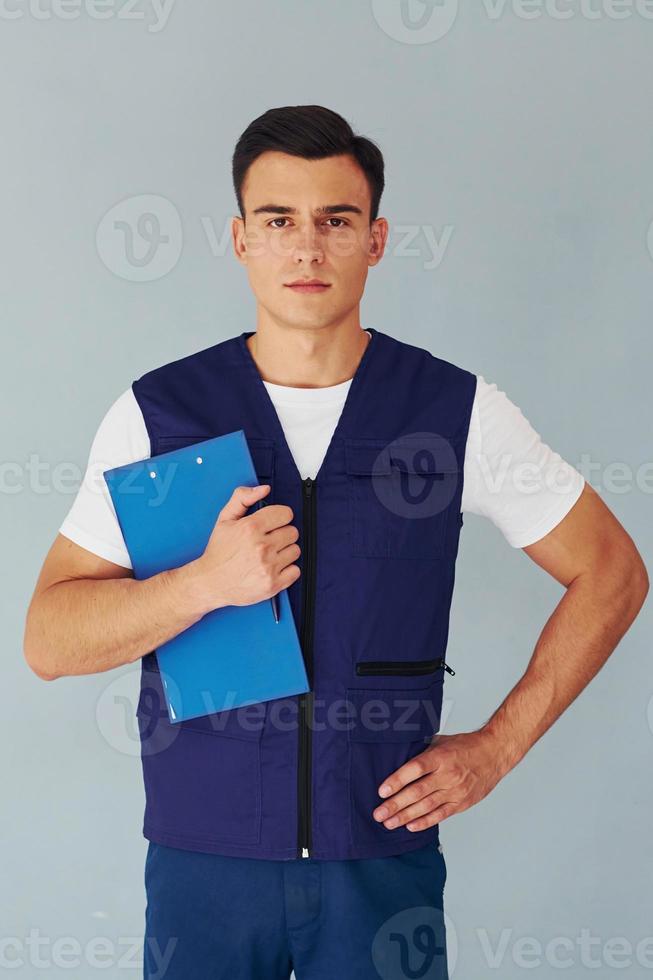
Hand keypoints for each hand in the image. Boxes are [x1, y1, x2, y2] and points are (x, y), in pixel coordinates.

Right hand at [189, 483, 301, 612]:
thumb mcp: (225, 519)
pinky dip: (287, 570)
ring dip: (285, 552)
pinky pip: (295, 571)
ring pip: (295, 550)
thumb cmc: (218, 551)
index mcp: (250, 528)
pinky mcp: (273, 584)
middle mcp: (261, 547)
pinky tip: (274, 567)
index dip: (279, 517)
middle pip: (293, 532)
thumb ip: (243, 498)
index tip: (273, 523)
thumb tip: (264, 489)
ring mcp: (268, 567)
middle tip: (269, 540)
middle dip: (282, 534)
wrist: (210, 582)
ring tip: (270, 555)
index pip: (286, 514)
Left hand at [372, 730, 508, 831]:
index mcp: (440, 757)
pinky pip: (440, 815)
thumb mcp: (441, 741)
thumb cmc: (466, 746)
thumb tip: (398, 756)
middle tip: (379, 814)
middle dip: (395, 804)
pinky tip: (411, 827)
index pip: (415, 769)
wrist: (494, 754)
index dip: (397, 780)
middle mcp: (447, 775)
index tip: (382, 791)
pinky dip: (425, 822)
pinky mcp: (461, 803)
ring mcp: (455, 791)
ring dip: (405, 816)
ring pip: (426, 806)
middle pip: (417, 792)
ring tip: (389, 822)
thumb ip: (422, 751)